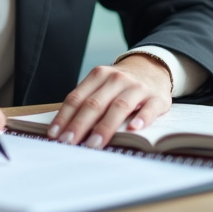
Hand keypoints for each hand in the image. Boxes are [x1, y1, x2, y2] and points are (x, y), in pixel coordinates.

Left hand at [47, 55, 172, 149]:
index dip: (65, 117)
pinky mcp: (157, 98)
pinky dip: (142, 119)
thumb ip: (87, 101)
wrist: (152, 67)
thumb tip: (64, 130)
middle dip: (80, 125)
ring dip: (104, 127)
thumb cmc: (121, 84)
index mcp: (99, 75)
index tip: (55, 135)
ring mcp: (137, 88)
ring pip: (119, 107)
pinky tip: (134, 130)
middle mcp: (117, 79)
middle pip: (95, 103)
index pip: (77, 98)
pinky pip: (149, 109)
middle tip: (69, 143)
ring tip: (93, 144)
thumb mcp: (102, 85)